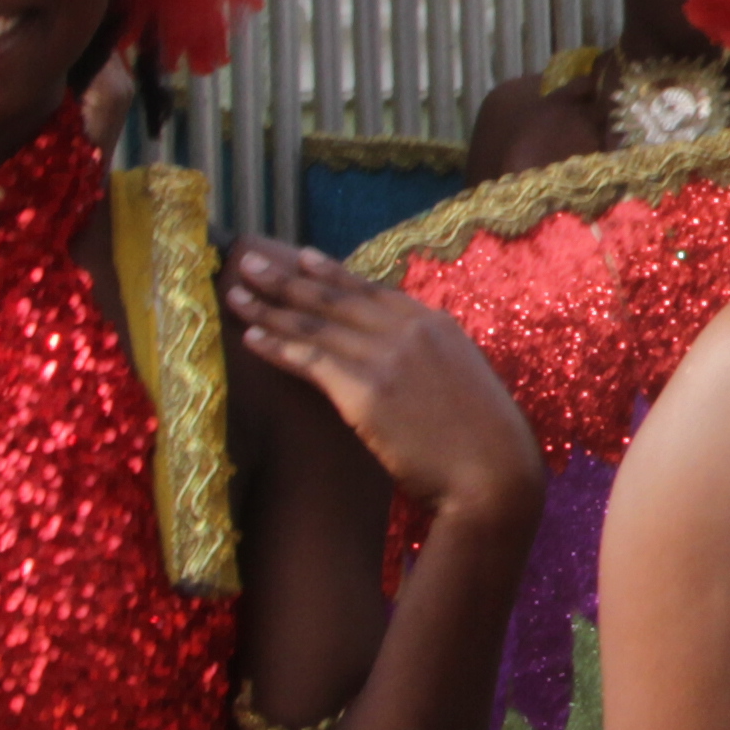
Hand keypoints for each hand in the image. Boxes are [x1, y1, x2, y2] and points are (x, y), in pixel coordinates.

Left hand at [224, 243, 543, 529]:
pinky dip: (277, 348)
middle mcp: (408, 331)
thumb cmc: (486, 441)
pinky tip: (251, 338)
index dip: (331, 273)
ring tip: (235, 293)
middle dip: (285, 278)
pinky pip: (311, 361)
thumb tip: (410, 364)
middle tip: (248, 259)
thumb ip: (433, 359)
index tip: (300, 257)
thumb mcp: (464, 380)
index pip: (371, 290)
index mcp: (435, 324)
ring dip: (269, 307)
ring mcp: (386, 357)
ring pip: (315, 325)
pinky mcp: (365, 391)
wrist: (494, 472)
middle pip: (334, 298)